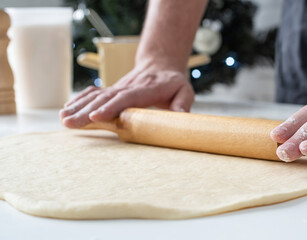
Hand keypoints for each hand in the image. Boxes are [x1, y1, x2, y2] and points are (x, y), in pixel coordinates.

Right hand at [59, 64, 193, 127]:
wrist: (160, 64)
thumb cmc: (173, 82)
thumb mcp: (185, 91)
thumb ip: (182, 103)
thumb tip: (181, 116)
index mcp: (146, 89)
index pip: (126, 98)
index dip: (111, 107)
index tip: (96, 117)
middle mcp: (128, 87)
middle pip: (105, 99)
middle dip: (86, 111)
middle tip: (70, 123)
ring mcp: (117, 87)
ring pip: (95, 96)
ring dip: (78, 107)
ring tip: (63, 119)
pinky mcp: (111, 90)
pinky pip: (93, 94)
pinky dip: (79, 101)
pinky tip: (66, 110)